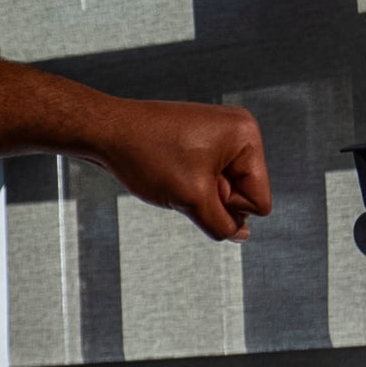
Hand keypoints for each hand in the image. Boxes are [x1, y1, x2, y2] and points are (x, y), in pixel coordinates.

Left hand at [90, 98, 271, 242]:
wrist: (106, 131)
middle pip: (243, 196)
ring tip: (172, 174)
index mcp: (247, 136)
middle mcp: (238, 132)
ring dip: (198, 195)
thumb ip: (222, 224)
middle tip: (181, 178)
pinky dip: (188, 186)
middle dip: (212, 198)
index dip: (228, 208)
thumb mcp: (192, 199)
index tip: (198, 187)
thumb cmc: (149, 157)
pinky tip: (167, 173)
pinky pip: (206, 181)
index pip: (259, 200)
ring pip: (221, 191)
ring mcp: (218, 137)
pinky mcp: (199, 144)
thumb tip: (241, 235)